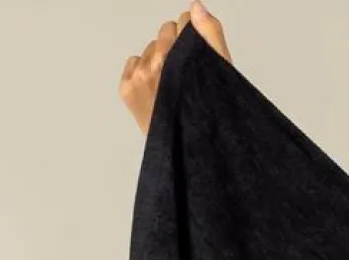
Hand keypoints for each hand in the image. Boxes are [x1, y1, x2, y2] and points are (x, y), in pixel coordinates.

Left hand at [118, 4, 229, 135]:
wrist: (192, 156)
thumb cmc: (206, 120)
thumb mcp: (220, 76)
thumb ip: (211, 35)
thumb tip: (196, 7)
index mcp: (186, 59)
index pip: (185, 23)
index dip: (193, 35)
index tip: (198, 51)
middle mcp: (162, 65)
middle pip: (166, 32)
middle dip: (176, 46)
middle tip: (186, 74)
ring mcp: (142, 78)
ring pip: (151, 48)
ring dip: (160, 60)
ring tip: (173, 87)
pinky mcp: (128, 90)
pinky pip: (133, 62)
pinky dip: (142, 71)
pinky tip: (157, 89)